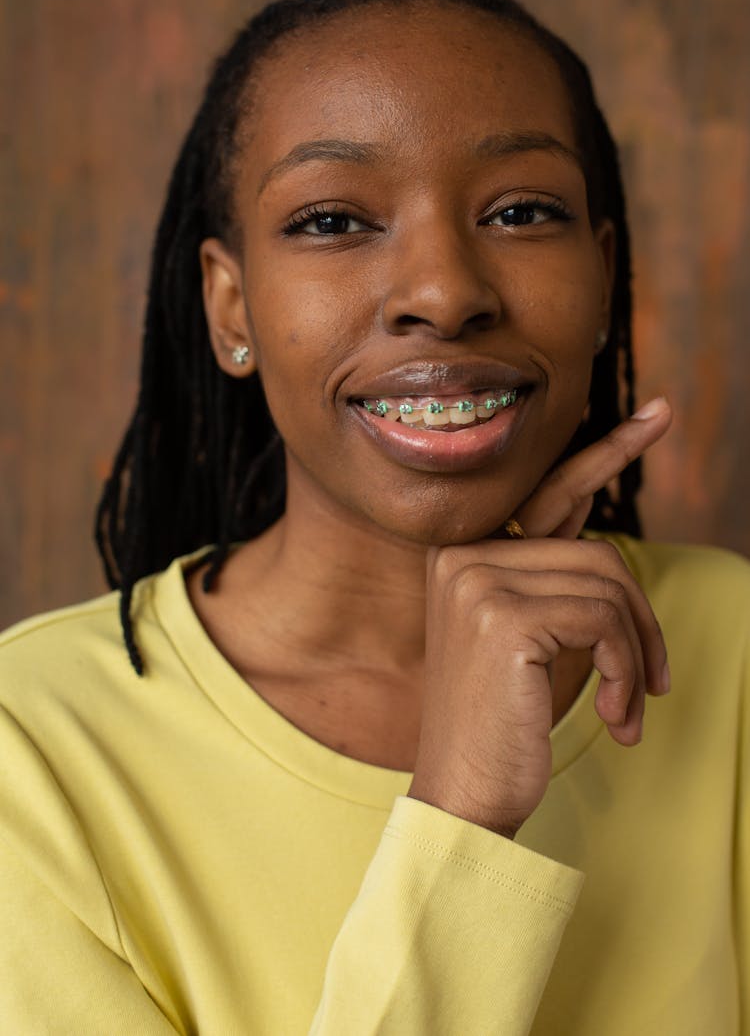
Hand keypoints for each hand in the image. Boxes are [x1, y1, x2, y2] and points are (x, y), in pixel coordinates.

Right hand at [408, 397, 671, 837]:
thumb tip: (614, 553)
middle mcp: (462, 554)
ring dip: (636, 656)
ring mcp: (476, 580)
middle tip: (657, 680)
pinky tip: (617, 718)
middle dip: (641, 619)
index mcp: (465, 554)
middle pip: (597, 552)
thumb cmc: (506, 721)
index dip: (609, 452)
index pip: (550, 492)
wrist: (467, 795)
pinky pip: (605, 621)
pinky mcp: (503, 616)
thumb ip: (561, 584)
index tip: (659, 414)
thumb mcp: (536, 640)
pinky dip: (627, 671)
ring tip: (629, 707)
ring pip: (608, 587)